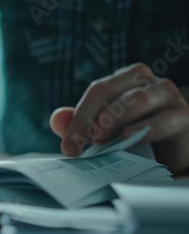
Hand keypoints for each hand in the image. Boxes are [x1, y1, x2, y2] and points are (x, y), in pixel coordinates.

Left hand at [49, 63, 188, 172]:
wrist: (171, 154)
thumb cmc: (134, 138)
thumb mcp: (103, 130)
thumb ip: (79, 123)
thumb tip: (56, 119)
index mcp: (123, 79)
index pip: (97, 90)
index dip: (79, 117)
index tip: (67, 146)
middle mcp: (145, 80)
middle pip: (109, 90)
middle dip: (88, 118)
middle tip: (76, 146)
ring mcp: (166, 95)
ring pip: (137, 99)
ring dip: (114, 119)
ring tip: (98, 139)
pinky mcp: (183, 115)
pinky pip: (164, 119)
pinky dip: (145, 129)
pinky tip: (128, 136)